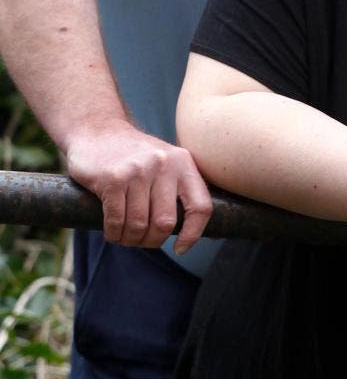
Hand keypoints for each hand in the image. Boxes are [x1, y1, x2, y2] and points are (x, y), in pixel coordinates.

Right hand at [65, 119, 212, 252]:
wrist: (98, 130)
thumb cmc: (136, 156)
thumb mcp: (167, 164)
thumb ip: (185, 192)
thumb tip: (215, 235)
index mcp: (183, 163)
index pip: (201, 206)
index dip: (194, 234)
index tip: (181, 248)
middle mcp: (164, 164)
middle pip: (166, 223)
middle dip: (152, 241)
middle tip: (142, 240)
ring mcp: (138, 170)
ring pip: (139, 225)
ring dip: (130, 239)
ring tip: (125, 236)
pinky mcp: (112, 178)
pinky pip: (116, 221)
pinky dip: (114, 234)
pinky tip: (113, 232)